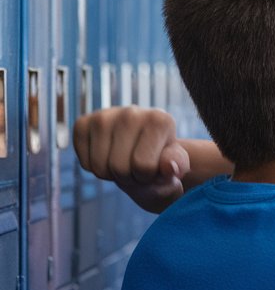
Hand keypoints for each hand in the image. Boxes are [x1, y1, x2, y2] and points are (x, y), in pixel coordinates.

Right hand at [73, 107, 189, 213]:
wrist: (142, 147)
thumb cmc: (162, 159)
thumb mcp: (176, 165)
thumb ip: (178, 166)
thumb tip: (169, 166)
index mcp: (159, 119)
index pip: (143, 166)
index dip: (148, 176)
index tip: (154, 166)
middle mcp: (131, 111)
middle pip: (119, 169)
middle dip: (130, 178)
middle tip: (138, 167)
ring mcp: (104, 115)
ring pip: (100, 169)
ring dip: (113, 175)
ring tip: (125, 162)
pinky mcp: (82, 123)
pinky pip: (85, 164)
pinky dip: (97, 168)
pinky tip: (109, 157)